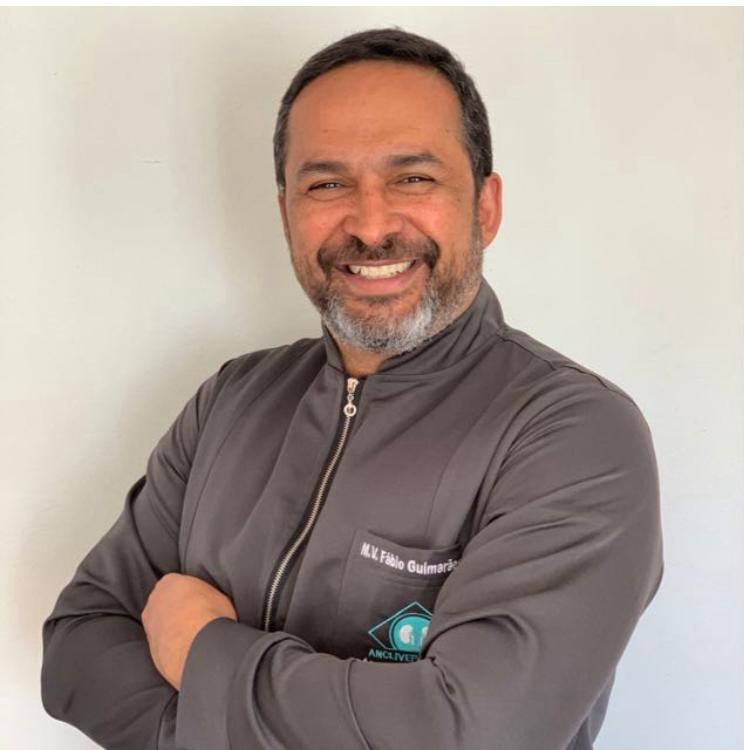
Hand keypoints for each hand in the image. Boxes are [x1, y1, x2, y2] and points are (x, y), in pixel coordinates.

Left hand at [142, 573, 236, 689]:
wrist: (198, 646)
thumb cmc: (210, 615)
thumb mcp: (217, 595)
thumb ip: (205, 595)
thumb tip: (207, 603)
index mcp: (170, 582)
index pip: (177, 583)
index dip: (190, 594)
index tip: (200, 601)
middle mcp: (154, 600)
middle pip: (166, 602)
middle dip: (177, 609)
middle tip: (195, 618)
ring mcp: (149, 624)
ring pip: (161, 623)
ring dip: (172, 628)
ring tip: (192, 636)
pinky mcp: (150, 646)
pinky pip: (162, 642)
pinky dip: (171, 645)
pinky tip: (186, 649)